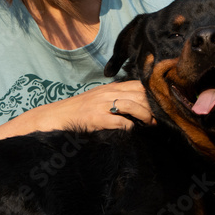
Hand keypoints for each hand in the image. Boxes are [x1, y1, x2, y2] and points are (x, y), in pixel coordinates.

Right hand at [26, 81, 154, 131]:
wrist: (57, 117)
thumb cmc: (78, 110)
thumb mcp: (98, 98)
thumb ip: (115, 98)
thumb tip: (137, 105)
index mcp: (109, 88)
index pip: (137, 84)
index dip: (150, 94)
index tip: (157, 105)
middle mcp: (107, 93)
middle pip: (139, 93)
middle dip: (151, 106)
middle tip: (156, 117)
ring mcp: (102, 105)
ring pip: (133, 105)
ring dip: (145, 116)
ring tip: (149, 124)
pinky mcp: (97, 118)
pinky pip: (121, 121)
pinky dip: (130, 127)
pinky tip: (131, 130)